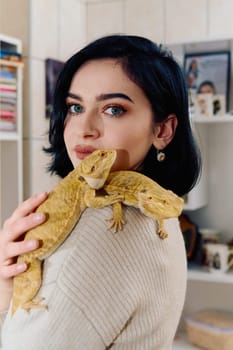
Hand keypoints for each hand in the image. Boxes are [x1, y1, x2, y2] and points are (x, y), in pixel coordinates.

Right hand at [0, 192, 46, 310]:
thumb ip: (35, 222)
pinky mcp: (3, 272)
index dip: (31, 203)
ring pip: (10, 249)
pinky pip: (8, 270)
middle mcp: (5, 239)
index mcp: (12, 227)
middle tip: (43, 216)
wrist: (7, 275)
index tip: (45, 195)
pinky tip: (25, 266)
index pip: (20, 211)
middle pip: (15, 227)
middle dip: (28, 221)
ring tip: (37, 243)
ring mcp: (3, 256)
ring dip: (23, 246)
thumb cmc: (21, 251)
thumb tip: (56, 204)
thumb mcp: (26, 234)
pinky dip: (16, 268)